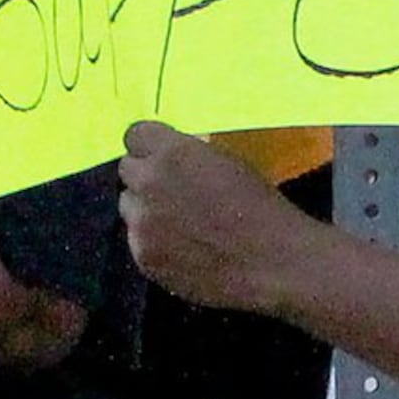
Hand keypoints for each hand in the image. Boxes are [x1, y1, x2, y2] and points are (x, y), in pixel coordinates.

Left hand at [120, 121, 321, 312]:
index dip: (149, 146)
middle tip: (171, 192)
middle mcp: (149, 183)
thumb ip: (189, 156)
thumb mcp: (227, 163)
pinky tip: (183, 250)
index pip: (135, 135)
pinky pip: (137, 241)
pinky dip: (154, 243)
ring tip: (180, 225)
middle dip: (146, 177)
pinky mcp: (143, 257)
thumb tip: (172, 157)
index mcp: (172, 153)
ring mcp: (142, 223)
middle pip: (127, 170)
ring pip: (129, 207)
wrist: (271, 263)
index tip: (159, 156)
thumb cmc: (260, 209)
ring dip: (146, 211)